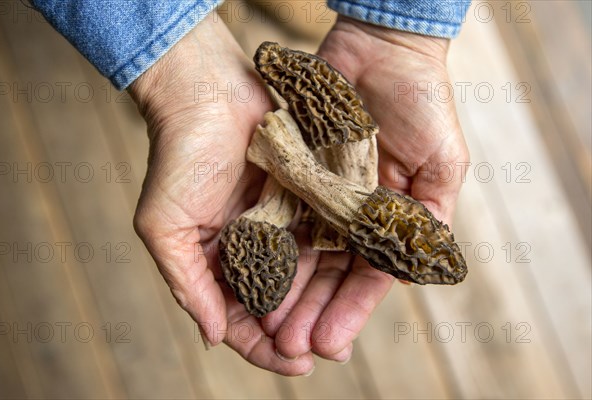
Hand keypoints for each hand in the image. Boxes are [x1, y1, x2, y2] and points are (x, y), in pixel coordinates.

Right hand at [129, 16, 313, 375]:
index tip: (293, 363)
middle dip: (300, 331)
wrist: (208, 91)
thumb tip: (213, 337)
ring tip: (345, 328)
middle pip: (279, 303)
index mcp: (216, 260)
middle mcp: (251, 246)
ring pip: (307, 275)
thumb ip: (186, 282)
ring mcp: (281, 222)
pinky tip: (357, 278)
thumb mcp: (164, 226)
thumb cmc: (179, 155)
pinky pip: (326, 235)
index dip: (262, 347)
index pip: (239, 317)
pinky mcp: (306, 196)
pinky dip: (339, 258)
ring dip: (324, 303)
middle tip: (328, 352)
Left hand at [265, 17, 468, 361]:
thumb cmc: (422, 101)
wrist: (380, 48)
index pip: (367, 276)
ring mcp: (318, 194)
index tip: (330, 343)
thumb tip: (418, 269)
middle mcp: (349, 213)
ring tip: (266, 325)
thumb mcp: (443, 162)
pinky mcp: (291, 172)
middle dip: (310, 310)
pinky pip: (276, 213)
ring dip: (284, 289)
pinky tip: (251, 272)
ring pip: (297, 251)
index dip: (350, 311)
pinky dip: (265, 244)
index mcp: (387, 218)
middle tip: (290, 346)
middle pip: (327, 272)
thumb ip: (431, 215)